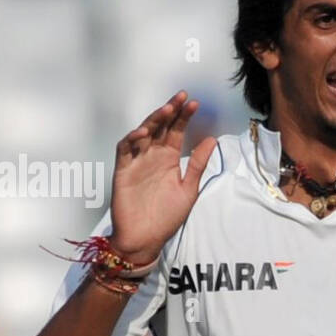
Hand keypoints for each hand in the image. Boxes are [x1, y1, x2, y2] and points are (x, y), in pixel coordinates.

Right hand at [109, 91, 216, 263]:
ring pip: (143, 134)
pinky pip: (125, 150)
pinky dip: (133, 139)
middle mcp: (152, 157)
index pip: (176, 132)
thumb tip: (212, 139)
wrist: (145, 238)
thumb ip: (198, 164)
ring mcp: (137, 162)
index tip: (195, 104)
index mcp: (169, 160)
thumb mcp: (188, 189)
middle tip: (181, 97)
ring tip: (166, 109)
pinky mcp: (123, 170)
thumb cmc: (166, 216)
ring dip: (153, 120)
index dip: (184, 117)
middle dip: (170, 111)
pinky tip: (144, 133)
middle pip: (160, 127)